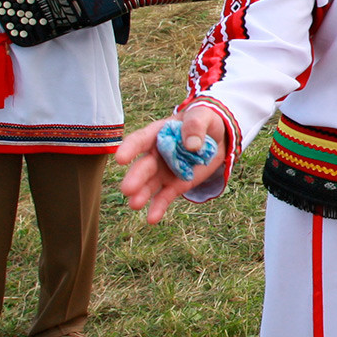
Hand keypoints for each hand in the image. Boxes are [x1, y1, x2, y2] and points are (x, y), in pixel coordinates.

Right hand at [116, 104, 227, 223]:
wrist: (216, 137)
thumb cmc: (204, 122)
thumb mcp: (202, 117)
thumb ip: (196, 126)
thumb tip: (192, 144)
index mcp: (158, 133)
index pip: (140, 140)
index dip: (130, 149)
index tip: (120, 159)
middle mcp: (155, 154)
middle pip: (143, 166)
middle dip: (136, 177)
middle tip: (127, 189)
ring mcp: (163, 171)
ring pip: (150, 184)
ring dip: (142, 195)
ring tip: (135, 205)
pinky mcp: (174, 185)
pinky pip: (164, 197)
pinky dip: (158, 207)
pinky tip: (152, 219)